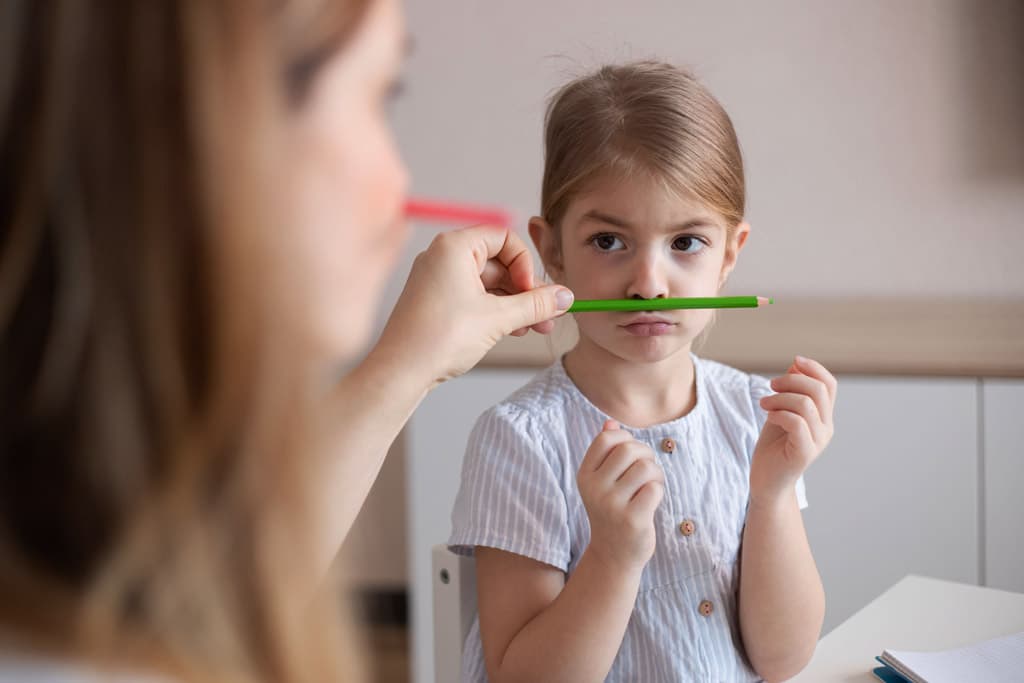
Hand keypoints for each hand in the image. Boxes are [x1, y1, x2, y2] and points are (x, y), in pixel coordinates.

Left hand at [376, 225, 573, 387]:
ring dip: (515, 305)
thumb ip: (536, 304)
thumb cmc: (439, 338)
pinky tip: (513, 331)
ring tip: (534, 329)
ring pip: (489, 284)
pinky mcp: (436, 301)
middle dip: (526, 290)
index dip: (525, 263)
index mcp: (454, 246)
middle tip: (547, 314)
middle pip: (499, 262)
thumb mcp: (498, 319)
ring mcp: (438, 279)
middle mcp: (443, 256)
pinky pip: (474, 297)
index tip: (533, 291)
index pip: (504, 237)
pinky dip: (495, 311)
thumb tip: (565, 296)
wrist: (400, 371)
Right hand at [578, 421, 664, 573]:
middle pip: (629, 450)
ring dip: (655, 474)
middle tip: (647, 472)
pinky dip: (659, 491)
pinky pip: (655, 488)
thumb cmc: (613, 511)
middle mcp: (594, 489)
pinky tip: (651, 501)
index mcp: (585, 475)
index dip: (627, 440)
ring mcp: (612, 505)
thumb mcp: (603, 481)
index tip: (632, 455)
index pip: (607, 438)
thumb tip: (611, 422)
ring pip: (645, 467)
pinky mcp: (632, 519)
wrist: (614, 555)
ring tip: (650, 486)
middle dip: (646, 455)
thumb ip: (606, 452)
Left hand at [750, 356, 836, 503]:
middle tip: (771, 385)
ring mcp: (817, 442)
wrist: (767, 483)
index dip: (814, 368)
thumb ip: (791, 392)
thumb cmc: (773, 447)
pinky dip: (779, 414)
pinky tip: (768, 417)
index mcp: (823, 417)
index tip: (794, 361)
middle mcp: (826, 428)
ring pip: (806, 404)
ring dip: (780, 398)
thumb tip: (796, 365)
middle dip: (791, 381)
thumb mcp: (780, 412)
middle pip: (818, 390)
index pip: (829, 384)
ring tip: (764, 404)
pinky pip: (797, 422)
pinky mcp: (805, 453)